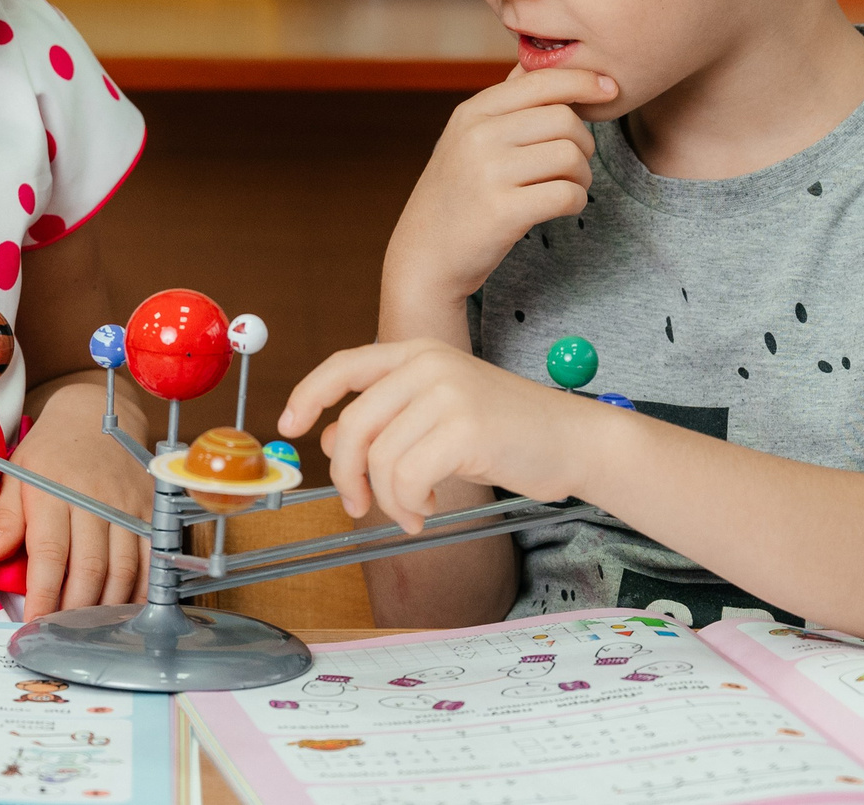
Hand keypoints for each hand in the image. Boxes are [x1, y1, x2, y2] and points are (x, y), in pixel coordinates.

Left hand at [0, 382, 151, 615]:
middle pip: (89, 567)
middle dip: (74, 610)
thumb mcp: (16, 474)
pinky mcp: (149, 509)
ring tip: (88, 630)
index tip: (33, 625)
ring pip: (122, 568)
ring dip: (106, 606)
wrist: (92, 415)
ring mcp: (126, 504)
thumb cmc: (50, 452)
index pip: (49, 553)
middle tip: (61, 635)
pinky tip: (126, 610)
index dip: (42, 595)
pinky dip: (140, 590)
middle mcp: (93, 498)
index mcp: (53, 490)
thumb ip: (6, 517)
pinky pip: (150, 558)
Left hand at [279, 341, 610, 531]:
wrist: (573, 440)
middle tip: (357, 505)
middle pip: (354, 423)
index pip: (344, 366)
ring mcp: (446, 391)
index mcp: (418, 352)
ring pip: (379, 458)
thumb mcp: (438, 418)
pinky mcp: (463, 426)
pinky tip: (427, 511)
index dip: (308, 394)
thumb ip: (388, 421)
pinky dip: (407, 505)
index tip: (290, 424)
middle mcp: (427, 363)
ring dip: (388, 499)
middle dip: (347, 474)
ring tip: (412, 511)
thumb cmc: (508, 431)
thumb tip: (333, 438)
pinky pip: (406, 477)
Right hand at [382, 67, 614, 324]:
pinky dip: (576, 201)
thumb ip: (504, 102)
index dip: (582, 80)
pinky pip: (568, 194)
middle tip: (574, 163)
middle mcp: (478, 136)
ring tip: (567, 186)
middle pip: (565, 119)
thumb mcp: (466, 137)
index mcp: (473, 112)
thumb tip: (540, 62)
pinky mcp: (503, 212)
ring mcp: (488, 173)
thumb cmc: (457, 193)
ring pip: (570, 156)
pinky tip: (562, 206)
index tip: (608, 88)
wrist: (425, 254)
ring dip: (582, 174)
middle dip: (583, 142)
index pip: (541, 81)